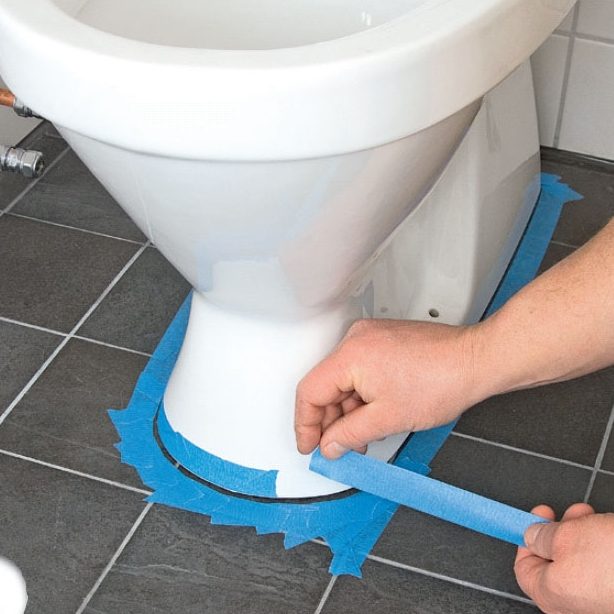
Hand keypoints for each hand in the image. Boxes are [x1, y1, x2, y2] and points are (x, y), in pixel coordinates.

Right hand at [294, 318, 485, 458]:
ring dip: (349, 410)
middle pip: (326, 385)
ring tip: (362, 436)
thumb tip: (330, 445)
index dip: (306, 425)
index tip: (310, 445)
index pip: (310, 392)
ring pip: (344, 379)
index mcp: (350, 355)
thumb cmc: (443, 380)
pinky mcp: (384, 339)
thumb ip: (349, 435)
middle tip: (337, 447)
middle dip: (331, 421)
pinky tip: (374, 414)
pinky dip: (362, 395)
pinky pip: (360, 370)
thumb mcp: (388, 419)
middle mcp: (356, 339)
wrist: (477, 360)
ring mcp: (371, 337)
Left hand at [515, 504, 613, 612]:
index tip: (535, 518)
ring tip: (592, 517)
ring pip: (578, 563)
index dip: (526, 539)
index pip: (524, 568)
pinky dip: (599, 548)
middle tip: (567, 513)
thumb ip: (541, 536)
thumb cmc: (613, 561)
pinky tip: (607, 531)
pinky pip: (600, 570)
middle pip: (553, 564)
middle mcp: (572, 606)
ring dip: (580, 534)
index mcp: (550, 595)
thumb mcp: (565, 536)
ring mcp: (597, 603)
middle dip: (559, 531)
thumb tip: (531, 535)